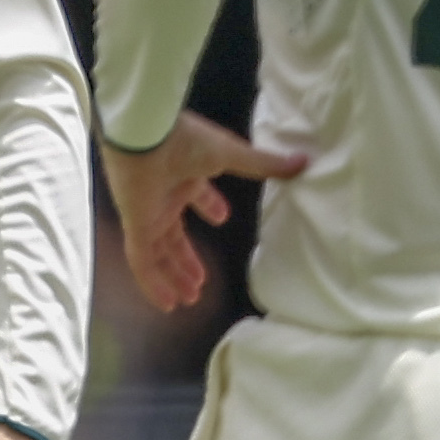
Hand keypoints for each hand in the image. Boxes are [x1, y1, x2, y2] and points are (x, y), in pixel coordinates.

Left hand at [106, 113, 307, 315]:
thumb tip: (304, 162)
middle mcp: (164, 195)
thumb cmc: (188, 140)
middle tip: (202, 280)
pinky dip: (152, 283)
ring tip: (190, 299)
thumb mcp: (232, 154)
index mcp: (184, 175)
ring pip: (158, 251)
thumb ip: (264, 164)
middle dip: (187, 257)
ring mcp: (147, 212)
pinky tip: (167, 304)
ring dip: (173, 275)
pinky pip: (141, 261)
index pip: (195, 195)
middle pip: (173, 233)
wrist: (148, 135)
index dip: (208, 206)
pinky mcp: (135, 225)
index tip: (222, 218)